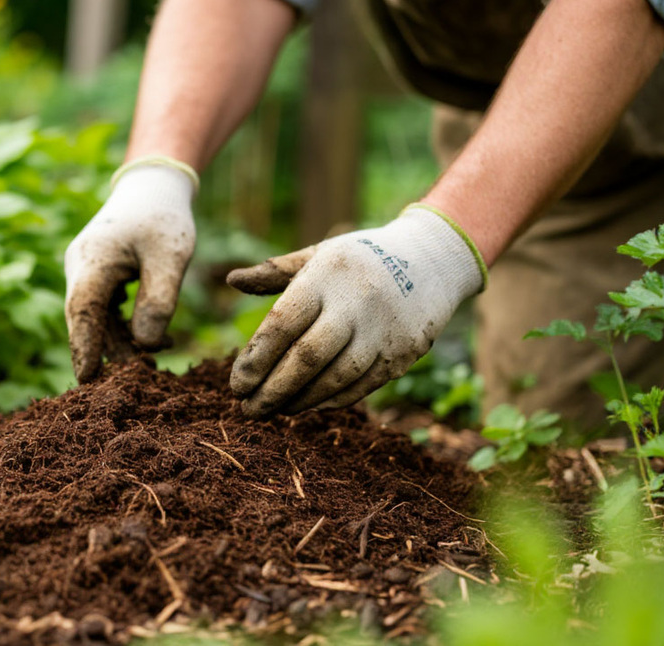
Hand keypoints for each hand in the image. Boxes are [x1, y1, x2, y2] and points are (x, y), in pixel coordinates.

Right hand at [64, 157, 197, 381]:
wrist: (153, 187)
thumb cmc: (164, 218)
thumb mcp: (172, 257)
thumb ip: (159, 300)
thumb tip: (144, 345)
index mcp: (92, 259)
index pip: (81, 310)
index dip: (83, 345)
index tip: (86, 379)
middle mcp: (79, 267)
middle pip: (85, 319)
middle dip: (108, 351)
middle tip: (139, 377)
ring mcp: (83, 272)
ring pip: (94, 318)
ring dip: (119, 342)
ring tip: (154, 359)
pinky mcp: (94, 277)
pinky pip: (102, 310)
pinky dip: (122, 328)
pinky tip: (151, 340)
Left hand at [228, 205, 485, 415]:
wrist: (432, 261)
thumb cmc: (359, 260)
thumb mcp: (318, 254)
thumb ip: (274, 271)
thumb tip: (231, 280)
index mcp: (327, 276)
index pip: (283, 323)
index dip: (256, 358)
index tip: (236, 383)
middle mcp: (356, 304)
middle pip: (307, 357)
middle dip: (272, 389)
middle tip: (247, 408)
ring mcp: (383, 331)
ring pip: (335, 378)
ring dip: (299, 401)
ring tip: (273, 409)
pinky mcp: (402, 354)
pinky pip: (361, 387)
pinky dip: (330, 401)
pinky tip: (306, 404)